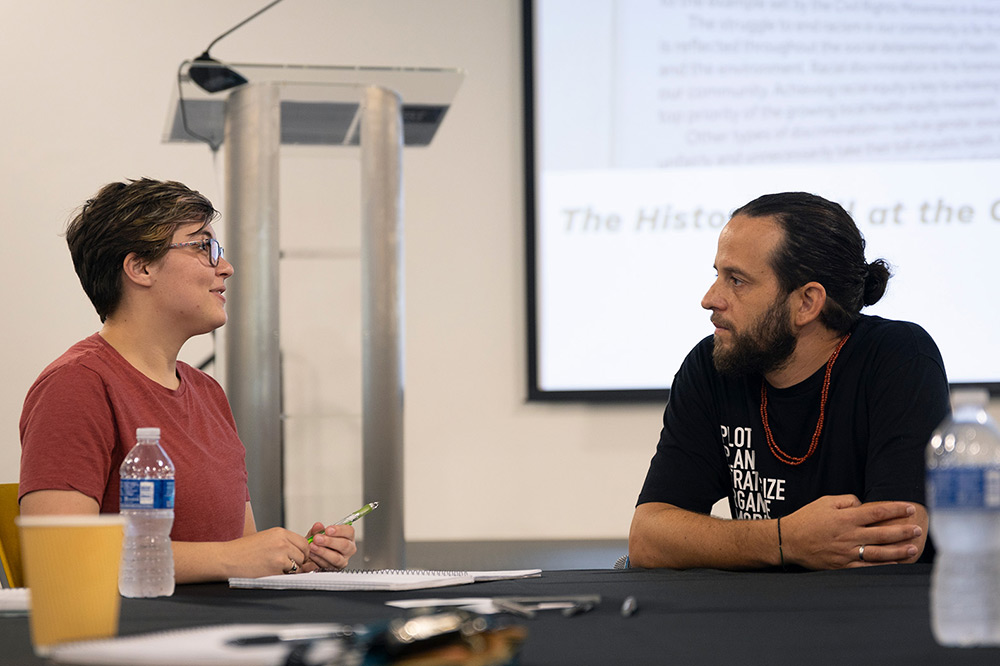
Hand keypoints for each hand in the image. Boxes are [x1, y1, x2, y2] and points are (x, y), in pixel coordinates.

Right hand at [222, 527, 309, 577]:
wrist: (226, 558)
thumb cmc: (243, 550)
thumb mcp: (266, 538)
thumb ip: (283, 541)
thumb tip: (300, 550)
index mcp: (280, 532)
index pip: (303, 542)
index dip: (303, 552)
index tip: (298, 557)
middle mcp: (282, 542)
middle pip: (303, 554)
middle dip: (299, 562)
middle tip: (288, 566)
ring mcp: (280, 555)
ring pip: (297, 566)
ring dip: (290, 570)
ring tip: (275, 568)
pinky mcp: (275, 568)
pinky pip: (288, 575)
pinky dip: (282, 576)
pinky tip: (270, 572)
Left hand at [304, 522, 356, 570]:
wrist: (311, 556)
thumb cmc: (319, 543)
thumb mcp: (317, 534)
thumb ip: (318, 530)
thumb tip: (318, 526)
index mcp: (348, 537)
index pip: (349, 532)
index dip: (339, 530)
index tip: (328, 529)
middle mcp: (348, 549)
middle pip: (344, 545)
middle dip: (329, 541)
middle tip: (317, 538)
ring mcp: (342, 560)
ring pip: (336, 558)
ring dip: (323, 552)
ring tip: (313, 546)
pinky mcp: (334, 569)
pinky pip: (327, 565)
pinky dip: (318, 559)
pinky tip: (312, 554)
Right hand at [781, 495, 922, 568]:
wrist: (789, 541)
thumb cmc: (806, 519)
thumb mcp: (824, 501)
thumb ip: (846, 501)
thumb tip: (862, 505)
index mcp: (845, 518)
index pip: (876, 512)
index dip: (894, 509)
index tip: (908, 507)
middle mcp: (849, 535)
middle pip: (883, 533)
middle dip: (903, 531)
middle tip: (918, 529)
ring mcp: (847, 552)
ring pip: (879, 552)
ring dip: (898, 550)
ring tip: (912, 548)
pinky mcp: (843, 565)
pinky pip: (867, 566)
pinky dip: (882, 566)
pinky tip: (894, 563)